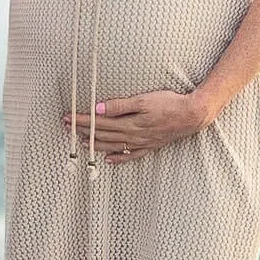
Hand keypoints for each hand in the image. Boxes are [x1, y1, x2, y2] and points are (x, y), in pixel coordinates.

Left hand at [65, 88, 206, 160]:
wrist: (192, 115)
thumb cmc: (169, 103)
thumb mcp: (144, 100)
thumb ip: (119, 106)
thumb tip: (97, 109)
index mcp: (130, 124)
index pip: (99, 123)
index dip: (82, 120)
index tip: (67, 117)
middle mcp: (133, 136)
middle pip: (103, 135)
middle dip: (83, 131)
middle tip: (67, 128)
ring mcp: (141, 143)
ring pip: (113, 146)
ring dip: (95, 144)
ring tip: (80, 142)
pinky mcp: (150, 146)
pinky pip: (130, 155)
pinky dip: (118, 158)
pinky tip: (108, 159)